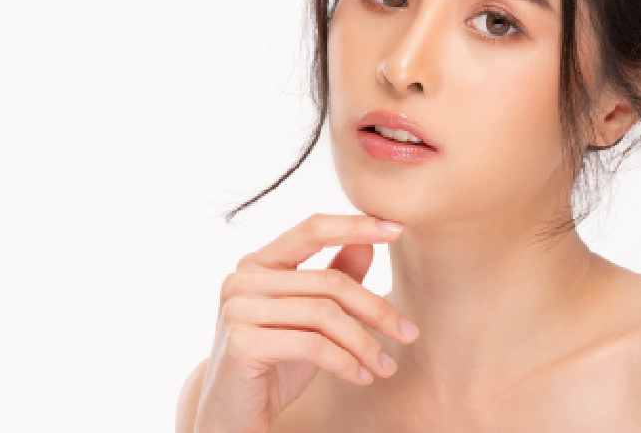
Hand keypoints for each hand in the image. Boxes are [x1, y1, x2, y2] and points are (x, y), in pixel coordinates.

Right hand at [193, 214, 418, 432]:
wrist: (232, 415)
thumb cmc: (274, 364)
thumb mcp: (310, 320)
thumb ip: (333, 277)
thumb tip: (367, 242)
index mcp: (257, 263)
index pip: (311, 229)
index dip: (355, 225)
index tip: (397, 228)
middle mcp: (242, 279)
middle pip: (329, 281)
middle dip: (376, 308)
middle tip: (409, 333)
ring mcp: (238, 308)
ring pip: (324, 314)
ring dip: (365, 343)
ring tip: (386, 366)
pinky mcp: (242, 342)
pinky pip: (312, 345)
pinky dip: (345, 362)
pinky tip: (361, 377)